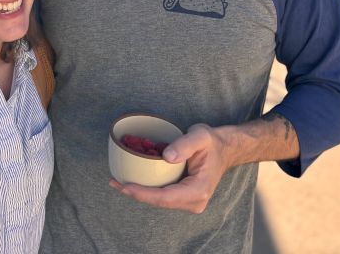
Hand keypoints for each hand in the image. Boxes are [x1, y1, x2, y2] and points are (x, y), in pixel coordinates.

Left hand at [109, 123, 229, 213]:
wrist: (224, 149)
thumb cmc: (212, 142)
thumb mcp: (201, 136)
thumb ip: (184, 145)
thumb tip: (166, 156)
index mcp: (198, 190)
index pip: (166, 197)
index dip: (144, 194)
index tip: (125, 186)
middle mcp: (194, 201)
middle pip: (160, 202)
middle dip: (136, 194)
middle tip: (114, 182)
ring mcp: (189, 201)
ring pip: (159, 201)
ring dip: (139, 193)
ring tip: (118, 182)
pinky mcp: (184, 196)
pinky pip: (162, 196)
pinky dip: (147, 189)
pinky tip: (132, 181)